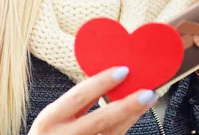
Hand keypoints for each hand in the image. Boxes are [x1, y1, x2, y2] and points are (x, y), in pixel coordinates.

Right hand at [29, 66, 157, 134]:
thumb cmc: (50, 134)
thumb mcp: (54, 117)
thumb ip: (76, 103)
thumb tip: (108, 77)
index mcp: (49, 120)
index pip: (79, 96)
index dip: (102, 82)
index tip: (123, 70)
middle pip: (100, 120)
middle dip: (127, 105)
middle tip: (148, 92)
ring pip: (111, 133)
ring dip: (132, 116)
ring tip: (148, 99)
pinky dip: (125, 126)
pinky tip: (135, 115)